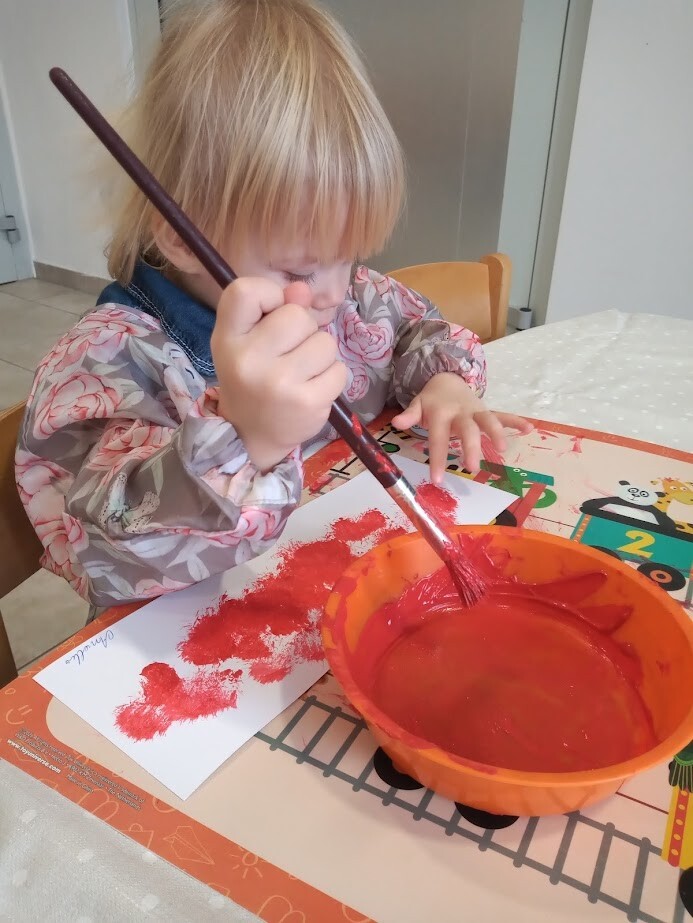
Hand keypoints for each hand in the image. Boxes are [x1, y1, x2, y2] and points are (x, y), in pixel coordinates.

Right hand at [211, 278, 346, 470]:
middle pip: (298, 315)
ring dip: (320, 355)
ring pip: (325, 342)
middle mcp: (249, 359)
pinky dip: (331, 377)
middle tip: (288, 354)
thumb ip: (273, 310)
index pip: (246, 290)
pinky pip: (338, 370)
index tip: (270, 315)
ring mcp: (279, 382)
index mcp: (227, 339)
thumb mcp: (248, 341)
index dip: (269, 295)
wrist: (250, 435)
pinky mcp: (307, 402)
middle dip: (303, 330)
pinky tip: (312, 389)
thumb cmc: (251, 378)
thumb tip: (302, 290)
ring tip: (301, 373)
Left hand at [391, 372, 531, 482]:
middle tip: (472, 468)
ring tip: (502, 450)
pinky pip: (503, 415)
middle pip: (467, 430)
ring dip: (496, 433)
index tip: (438, 479)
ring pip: (488, 421)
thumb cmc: (431, 400)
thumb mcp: (417, 404)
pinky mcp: (487, 411)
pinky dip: (515, 421)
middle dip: (471, 448)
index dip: (438, 458)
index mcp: (441, 413)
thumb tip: (396, 423)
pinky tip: (529, 429)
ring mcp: (476, 411)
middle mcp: (461, 412)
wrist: (447, 377)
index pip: (438, 438)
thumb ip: (409, 415)